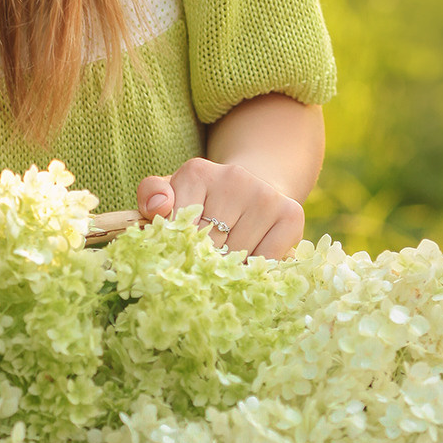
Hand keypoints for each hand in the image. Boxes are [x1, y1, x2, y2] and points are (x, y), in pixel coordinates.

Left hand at [135, 156, 304, 259]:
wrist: (253, 191)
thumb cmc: (204, 201)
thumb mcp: (173, 195)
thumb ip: (152, 197)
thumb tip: (158, 208)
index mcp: (196, 171)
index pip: (178, 226)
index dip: (178, 248)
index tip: (180, 255)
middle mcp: (234, 177)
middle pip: (209, 245)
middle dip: (203, 263)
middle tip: (203, 267)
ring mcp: (265, 195)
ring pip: (238, 257)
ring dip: (229, 270)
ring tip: (226, 262)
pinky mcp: (291, 214)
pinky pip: (267, 262)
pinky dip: (256, 271)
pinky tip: (250, 260)